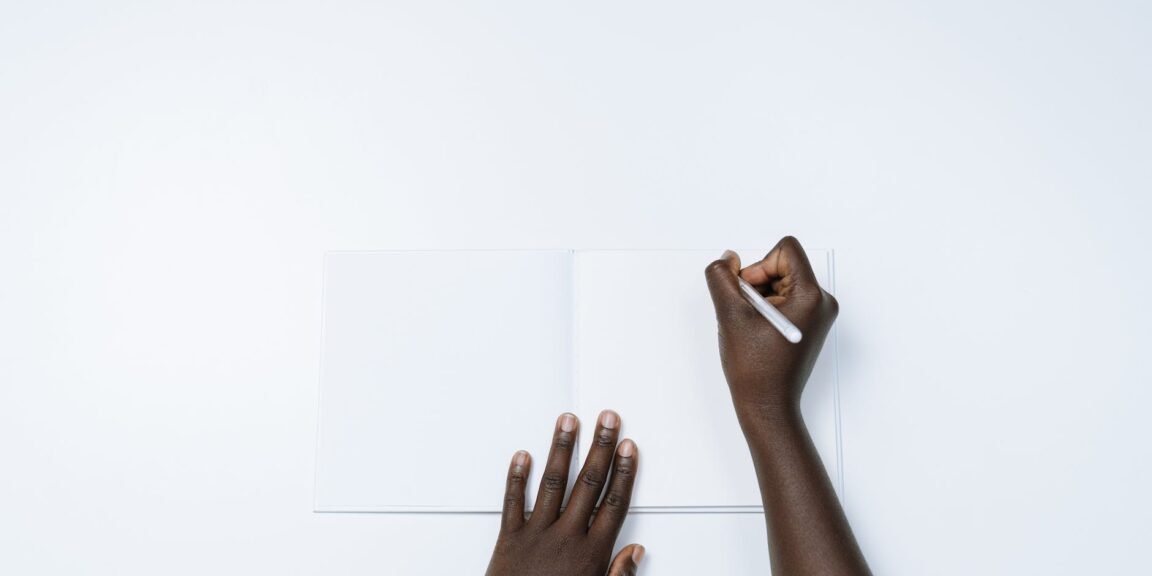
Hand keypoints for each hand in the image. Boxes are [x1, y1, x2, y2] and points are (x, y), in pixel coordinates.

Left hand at [485, 411, 643, 575]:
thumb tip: (636, 553)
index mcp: (591, 553)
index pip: (614, 502)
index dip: (624, 471)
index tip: (629, 448)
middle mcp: (566, 537)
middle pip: (589, 483)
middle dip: (601, 447)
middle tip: (607, 419)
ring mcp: (536, 535)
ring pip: (553, 482)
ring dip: (562, 448)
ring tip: (568, 421)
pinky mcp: (509, 539)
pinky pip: (512, 502)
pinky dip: (516, 477)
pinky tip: (523, 454)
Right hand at [704, 236, 838, 415]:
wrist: (767, 405)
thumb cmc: (755, 369)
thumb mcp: (730, 315)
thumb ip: (722, 278)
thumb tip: (728, 258)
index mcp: (811, 296)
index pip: (786, 249)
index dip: (759, 266)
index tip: (750, 294)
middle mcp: (822, 302)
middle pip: (783, 265)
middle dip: (758, 285)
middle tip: (749, 316)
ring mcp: (818, 314)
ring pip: (781, 282)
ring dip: (760, 299)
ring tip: (754, 328)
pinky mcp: (810, 324)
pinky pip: (785, 299)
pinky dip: (767, 309)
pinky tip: (760, 334)